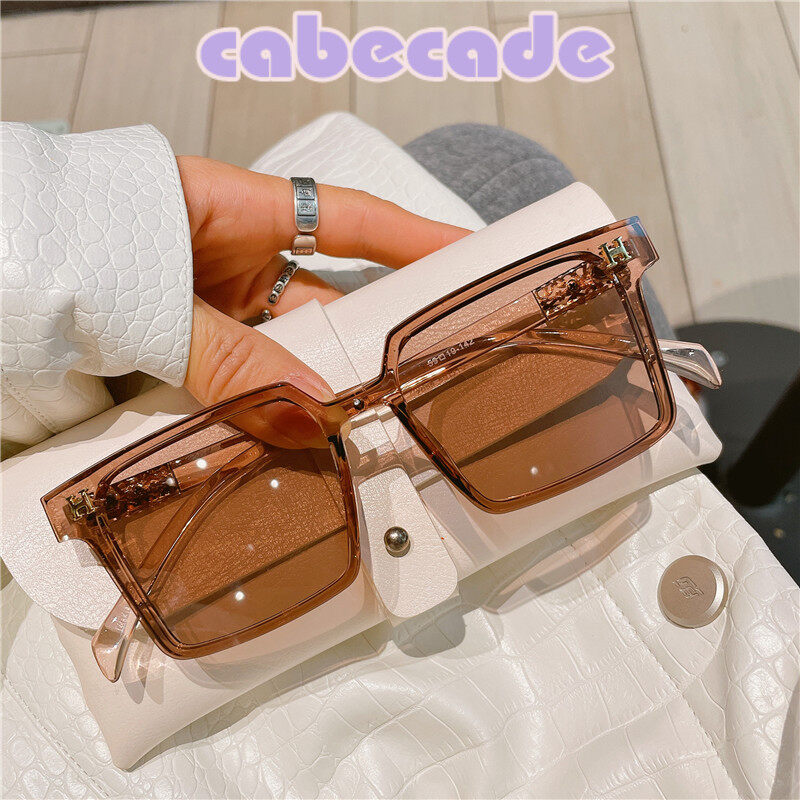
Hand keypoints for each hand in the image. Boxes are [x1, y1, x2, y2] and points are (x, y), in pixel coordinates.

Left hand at [177, 156, 468, 443]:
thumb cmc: (64, 240)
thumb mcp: (159, 300)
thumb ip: (229, 361)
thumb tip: (311, 418)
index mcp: (238, 208)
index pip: (348, 219)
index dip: (412, 237)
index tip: (469, 255)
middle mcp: (233, 253)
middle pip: (323, 300)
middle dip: (363, 345)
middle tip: (409, 389)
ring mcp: (208, 298)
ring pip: (281, 345)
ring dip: (305, 388)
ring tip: (344, 433)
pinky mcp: (183, 338)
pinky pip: (238, 372)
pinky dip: (257, 404)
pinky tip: (276, 438)